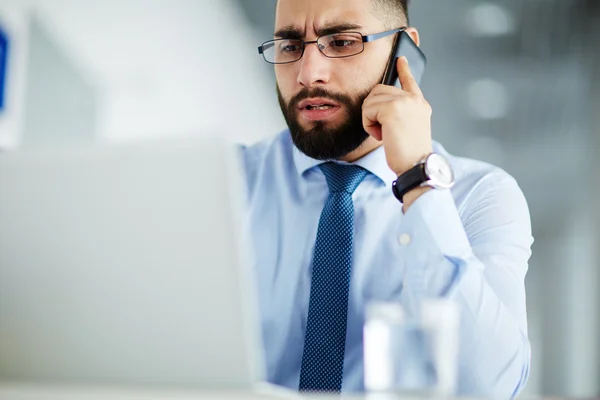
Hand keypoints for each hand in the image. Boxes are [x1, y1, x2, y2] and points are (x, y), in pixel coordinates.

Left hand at [362, 56, 432, 176]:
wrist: (416, 165)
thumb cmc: (410, 154)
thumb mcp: (408, 128)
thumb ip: (400, 112)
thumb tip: (378, 106)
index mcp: (420, 104)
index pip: (410, 81)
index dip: (403, 69)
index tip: (400, 59)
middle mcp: (414, 99)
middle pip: (378, 90)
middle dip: (373, 109)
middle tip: (383, 129)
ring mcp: (404, 101)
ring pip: (370, 100)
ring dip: (370, 119)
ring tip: (385, 134)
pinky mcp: (392, 108)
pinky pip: (367, 110)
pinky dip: (368, 125)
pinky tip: (381, 135)